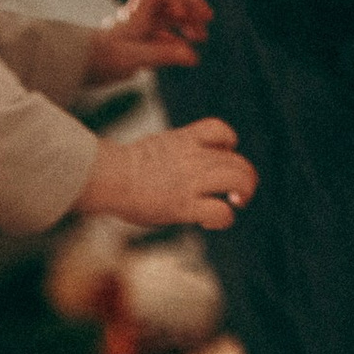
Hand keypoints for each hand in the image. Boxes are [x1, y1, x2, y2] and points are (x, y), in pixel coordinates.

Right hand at [75, 119, 255, 235]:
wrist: (108, 176)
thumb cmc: (119, 169)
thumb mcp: (153, 148)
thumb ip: (172, 154)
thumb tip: (172, 170)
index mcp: (185, 140)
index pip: (222, 132)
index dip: (230, 146)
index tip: (221, 160)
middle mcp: (194, 158)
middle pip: (238, 160)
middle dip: (245, 177)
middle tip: (237, 194)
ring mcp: (191, 181)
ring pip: (238, 179)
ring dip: (244, 193)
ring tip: (236, 203)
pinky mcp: (185, 205)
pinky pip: (221, 211)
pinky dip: (224, 218)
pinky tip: (212, 221)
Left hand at [82, 0, 211, 80]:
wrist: (76, 68)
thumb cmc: (101, 59)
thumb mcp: (135, 58)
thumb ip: (164, 54)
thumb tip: (192, 56)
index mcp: (137, 14)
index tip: (198, 12)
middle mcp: (137, 18)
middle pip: (167, 4)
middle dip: (189, 10)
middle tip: (207, 21)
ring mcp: (135, 31)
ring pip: (165, 20)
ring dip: (183, 25)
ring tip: (200, 37)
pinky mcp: (133, 45)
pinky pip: (158, 36)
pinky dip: (173, 41)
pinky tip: (184, 52)